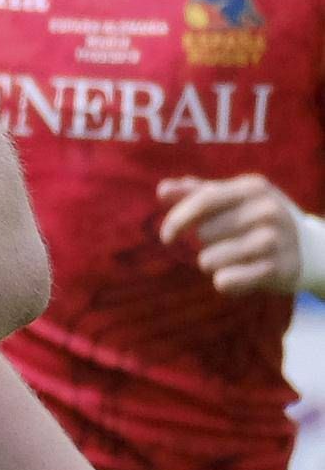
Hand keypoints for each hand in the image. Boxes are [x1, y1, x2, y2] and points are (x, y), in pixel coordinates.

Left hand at [155, 172, 303, 300]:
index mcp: (253, 188)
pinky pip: (226, 281)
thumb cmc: (257, 221)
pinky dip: (225, 282)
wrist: (307, 248)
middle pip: (204, 233)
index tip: (166, 236)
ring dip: (213, 264)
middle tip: (228, 242)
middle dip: (205, 243)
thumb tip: (163, 189)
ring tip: (236, 258)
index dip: (178, 219)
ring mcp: (275, 240)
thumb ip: (198, 193)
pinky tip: (241, 274)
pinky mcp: (277, 269)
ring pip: (209, 260)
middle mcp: (267, 210)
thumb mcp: (233, 200)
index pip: (204, 200)